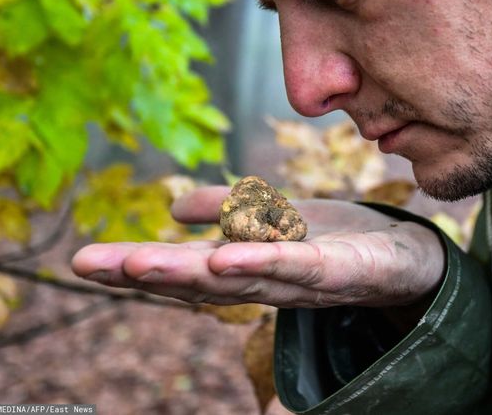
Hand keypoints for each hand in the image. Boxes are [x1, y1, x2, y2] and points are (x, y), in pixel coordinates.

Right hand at [71, 186, 444, 309]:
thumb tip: (172, 208)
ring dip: (191, 274)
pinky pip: (302, 268)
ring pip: (243, 279)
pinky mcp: (347, 271)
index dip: (135, 267)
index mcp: (249, 267)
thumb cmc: (338, 237)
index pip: (186, 270)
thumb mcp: (276, 216)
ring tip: (142, 264)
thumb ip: (227, 213)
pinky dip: (264, 263)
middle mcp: (269, 283)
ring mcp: (306, 283)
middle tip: (89, 265)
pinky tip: (227, 259)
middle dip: (146, 274)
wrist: (409, 256)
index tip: (82, 261)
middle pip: (202, 281)